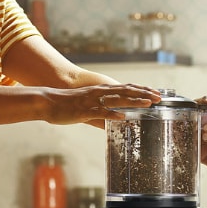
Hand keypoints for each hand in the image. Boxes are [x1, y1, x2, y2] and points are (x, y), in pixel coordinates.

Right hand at [42, 84, 161, 125]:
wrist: (48, 101)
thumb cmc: (66, 104)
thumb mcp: (87, 105)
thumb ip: (101, 111)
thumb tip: (115, 119)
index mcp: (100, 90)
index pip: (125, 88)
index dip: (141, 90)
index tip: (155, 92)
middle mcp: (99, 93)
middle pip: (126, 91)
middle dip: (143, 94)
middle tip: (159, 98)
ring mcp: (92, 101)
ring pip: (116, 100)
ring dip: (133, 102)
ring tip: (147, 104)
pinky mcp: (84, 111)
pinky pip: (100, 112)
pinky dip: (112, 114)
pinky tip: (122, 117)